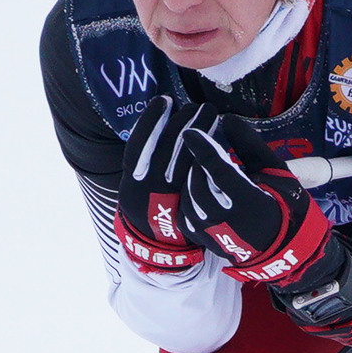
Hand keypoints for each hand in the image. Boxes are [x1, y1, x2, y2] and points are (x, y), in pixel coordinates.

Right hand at [114, 94, 206, 274]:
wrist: (163, 252)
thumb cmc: (156, 210)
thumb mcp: (143, 187)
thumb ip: (149, 160)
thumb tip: (159, 124)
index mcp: (132, 188)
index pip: (138, 148)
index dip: (150, 122)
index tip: (164, 100)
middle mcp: (145, 197)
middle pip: (162, 153)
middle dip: (181, 124)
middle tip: (197, 104)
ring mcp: (166, 207)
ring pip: (182, 164)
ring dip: (198, 136)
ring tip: (210, 114)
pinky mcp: (190, 214)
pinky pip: (200, 182)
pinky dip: (209, 160)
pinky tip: (220, 140)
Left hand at [176, 112, 331, 285]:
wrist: (284, 246)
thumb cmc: (284, 205)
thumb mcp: (275, 171)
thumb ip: (250, 146)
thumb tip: (228, 119)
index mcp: (249, 200)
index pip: (217, 169)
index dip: (202, 148)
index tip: (190, 131)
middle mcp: (226, 219)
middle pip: (197, 183)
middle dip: (195, 162)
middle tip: (198, 149)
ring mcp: (212, 233)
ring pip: (188, 198)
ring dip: (190, 179)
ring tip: (199, 167)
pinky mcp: (203, 240)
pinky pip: (185, 214)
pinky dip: (187, 198)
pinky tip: (196, 187)